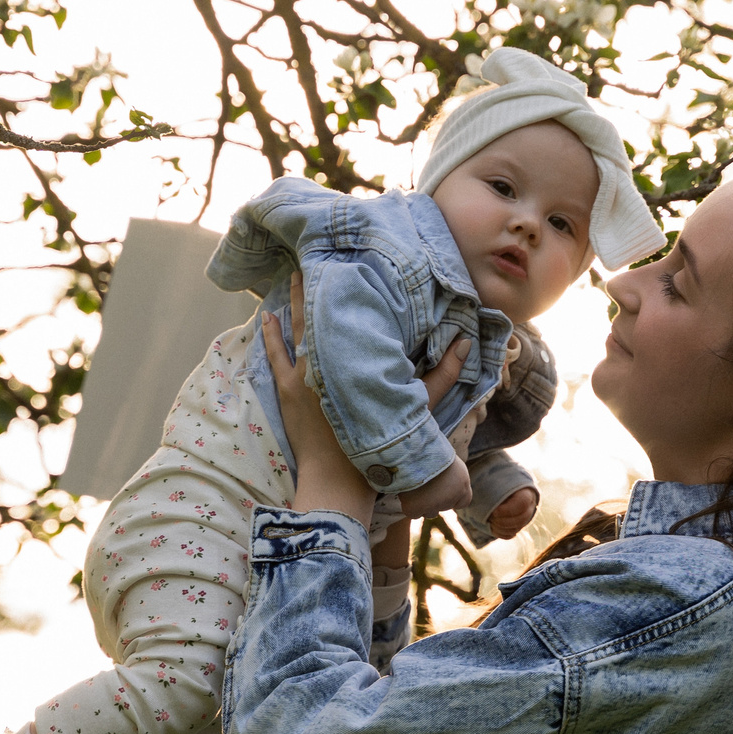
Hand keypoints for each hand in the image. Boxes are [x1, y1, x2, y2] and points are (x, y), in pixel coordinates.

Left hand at [261, 272, 469, 524]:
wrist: (339, 479)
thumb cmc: (381, 445)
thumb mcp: (418, 407)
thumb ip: (441, 375)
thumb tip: (465, 343)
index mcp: (361, 356)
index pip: (356, 311)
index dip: (352, 284)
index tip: (352, 261)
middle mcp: (331, 356)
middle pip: (323, 309)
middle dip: (320, 281)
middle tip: (318, 255)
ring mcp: (305, 372)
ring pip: (298, 325)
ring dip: (295, 299)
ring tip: (293, 273)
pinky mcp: (288, 389)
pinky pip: (275, 353)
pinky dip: (271, 333)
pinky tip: (268, 315)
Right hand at [397, 457, 470, 517]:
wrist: (413, 450)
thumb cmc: (431, 449)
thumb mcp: (450, 459)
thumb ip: (453, 475)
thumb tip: (447, 481)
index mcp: (462, 486)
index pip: (463, 501)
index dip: (454, 497)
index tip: (444, 488)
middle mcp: (450, 499)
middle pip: (444, 506)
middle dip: (436, 498)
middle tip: (426, 482)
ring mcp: (432, 506)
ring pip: (429, 512)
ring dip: (424, 504)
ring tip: (416, 486)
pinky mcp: (414, 508)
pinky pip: (414, 513)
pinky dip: (410, 505)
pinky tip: (408, 492)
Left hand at [485, 485, 539, 538]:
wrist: (505, 489)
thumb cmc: (501, 483)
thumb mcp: (500, 482)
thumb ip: (496, 488)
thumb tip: (485, 496)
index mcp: (526, 493)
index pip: (522, 504)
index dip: (507, 510)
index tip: (494, 511)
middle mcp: (529, 507)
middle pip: (520, 520)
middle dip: (502, 521)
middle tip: (490, 517)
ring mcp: (524, 519)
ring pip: (515, 529)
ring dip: (499, 528)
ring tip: (489, 520)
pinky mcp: (517, 526)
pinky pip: (510, 535)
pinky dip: (500, 533)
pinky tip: (492, 527)